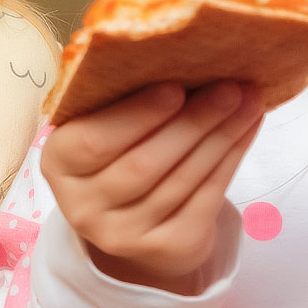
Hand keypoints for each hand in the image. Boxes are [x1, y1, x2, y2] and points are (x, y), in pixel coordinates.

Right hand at [40, 81, 263, 293]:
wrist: (136, 223)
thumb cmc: (120, 154)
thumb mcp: (103, 128)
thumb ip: (123, 100)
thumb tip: (181, 57)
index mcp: (59, 164)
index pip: (94, 142)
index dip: (136, 115)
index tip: (176, 87)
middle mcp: (83, 206)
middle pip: (144, 164)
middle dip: (193, 122)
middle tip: (230, 88)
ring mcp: (123, 235)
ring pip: (180, 181)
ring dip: (221, 137)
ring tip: (249, 102)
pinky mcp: (165, 249)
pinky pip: (205, 200)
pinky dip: (231, 160)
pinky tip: (246, 129)